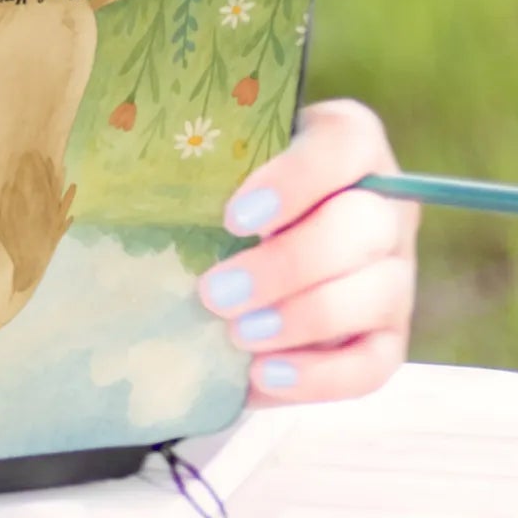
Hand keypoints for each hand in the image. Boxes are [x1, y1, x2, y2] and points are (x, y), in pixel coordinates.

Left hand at [197, 98, 418, 404]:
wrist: (237, 241)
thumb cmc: (217, 185)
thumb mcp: (212, 158)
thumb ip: (193, 159)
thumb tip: (123, 172)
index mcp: (347, 141)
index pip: (343, 143)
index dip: (295, 180)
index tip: (233, 217)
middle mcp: (383, 205)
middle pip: (363, 227)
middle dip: (288, 265)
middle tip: (214, 292)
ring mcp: (394, 273)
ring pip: (374, 295)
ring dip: (303, 319)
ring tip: (237, 335)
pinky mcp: (388, 335)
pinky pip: (375, 363)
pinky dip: (322, 376)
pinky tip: (265, 376)